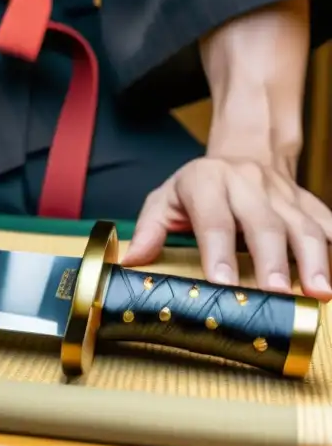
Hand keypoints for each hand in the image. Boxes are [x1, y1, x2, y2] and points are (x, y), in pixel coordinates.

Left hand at [123, 156, 331, 299]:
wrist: (243, 152)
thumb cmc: (198, 186)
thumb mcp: (164, 199)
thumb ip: (150, 228)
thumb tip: (132, 260)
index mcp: (207, 182)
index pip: (214, 220)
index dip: (218, 252)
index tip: (223, 283)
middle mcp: (248, 184)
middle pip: (264, 224)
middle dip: (271, 260)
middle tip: (275, 293)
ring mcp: (284, 193)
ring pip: (303, 226)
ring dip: (314, 260)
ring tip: (318, 291)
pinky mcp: (309, 202)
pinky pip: (328, 223)